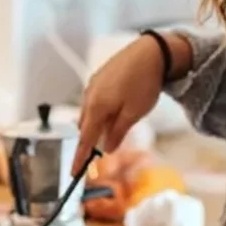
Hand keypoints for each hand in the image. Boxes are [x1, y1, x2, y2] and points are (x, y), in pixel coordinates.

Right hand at [72, 33, 191, 175]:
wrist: (151, 52)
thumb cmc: (144, 83)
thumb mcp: (134, 114)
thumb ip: (118, 132)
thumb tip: (106, 148)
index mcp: (96, 107)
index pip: (84, 139)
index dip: (80, 158)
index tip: (74, 174)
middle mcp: (90, 96)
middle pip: (85, 126)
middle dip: (91, 140)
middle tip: (102, 151)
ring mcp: (93, 84)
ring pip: (90, 112)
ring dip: (98, 124)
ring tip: (117, 125)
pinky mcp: (100, 77)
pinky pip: (95, 100)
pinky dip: (101, 110)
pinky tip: (116, 108)